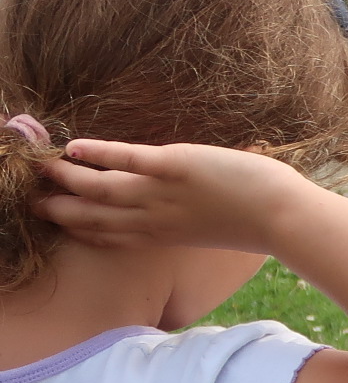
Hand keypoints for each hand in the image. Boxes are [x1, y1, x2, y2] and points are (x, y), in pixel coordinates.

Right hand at [37, 138, 314, 253]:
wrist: (283, 217)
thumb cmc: (260, 221)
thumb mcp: (213, 227)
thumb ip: (190, 219)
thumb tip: (190, 205)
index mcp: (162, 236)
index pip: (109, 236)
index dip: (80, 228)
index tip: (58, 221)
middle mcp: (153, 220)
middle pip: (93, 217)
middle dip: (59, 209)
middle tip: (30, 201)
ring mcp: (161, 194)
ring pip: (99, 187)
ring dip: (68, 177)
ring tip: (43, 168)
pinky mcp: (174, 167)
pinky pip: (125, 159)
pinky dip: (97, 153)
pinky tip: (75, 146)